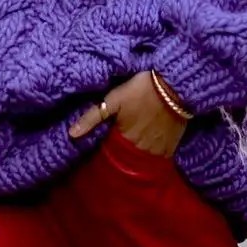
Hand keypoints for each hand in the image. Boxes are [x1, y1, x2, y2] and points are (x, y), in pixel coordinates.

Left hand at [69, 71, 186, 156]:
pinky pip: (160, 159)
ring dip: (137, 157)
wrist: (175, 85)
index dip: (106, 150)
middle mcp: (141, 148)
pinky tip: (149, 150)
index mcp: (124, 138)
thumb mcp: (114, 98)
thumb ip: (92, 117)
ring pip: (143, 161)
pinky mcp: (172, 146)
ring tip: (134, 149)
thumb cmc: (142, 89)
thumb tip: (71, 134)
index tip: (105, 145)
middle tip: (119, 147)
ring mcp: (158, 149)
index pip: (110, 154)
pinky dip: (153, 157)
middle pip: (127, 159)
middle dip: (122, 156)